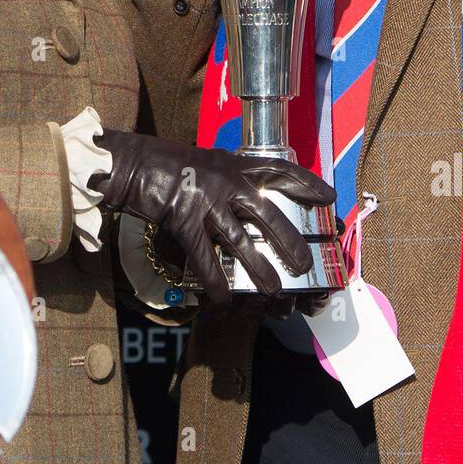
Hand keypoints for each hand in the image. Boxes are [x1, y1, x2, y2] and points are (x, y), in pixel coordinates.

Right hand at [90, 130, 336, 303]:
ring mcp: (207, 202)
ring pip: (240, 242)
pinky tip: (223, 301)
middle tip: (304, 263)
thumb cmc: (169, 164)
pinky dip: (215, 282)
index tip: (327, 197)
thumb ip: (231, 178)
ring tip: (273, 290)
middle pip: (267, 215)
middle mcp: (226, 182)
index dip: (305, 184)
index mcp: (234, 165)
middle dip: (288, 242)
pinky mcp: (185, 222)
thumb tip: (249, 203)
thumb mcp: (209, 163)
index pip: (279, 171)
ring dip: (258, 269)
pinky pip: (205, 259)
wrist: (134, 166)